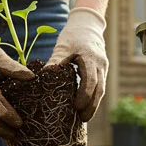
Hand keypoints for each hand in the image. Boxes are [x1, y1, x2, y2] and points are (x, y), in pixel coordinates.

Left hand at [46, 7, 107, 121]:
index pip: (90, 80)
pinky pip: (100, 86)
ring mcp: (103, 68)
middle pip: (99, 89)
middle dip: (92, 106)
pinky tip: (85, 107)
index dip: (84, 95)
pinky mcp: (102, 71)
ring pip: (101, 90)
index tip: (76, 107)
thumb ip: (56, 62)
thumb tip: (42, 78)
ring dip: (94, 104)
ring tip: (84, 118)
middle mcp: (100, 64)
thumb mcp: (63, 47)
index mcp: (90, 58)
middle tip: (82, 120)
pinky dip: (93, 97)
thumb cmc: (73, 36)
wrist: (88, 26)